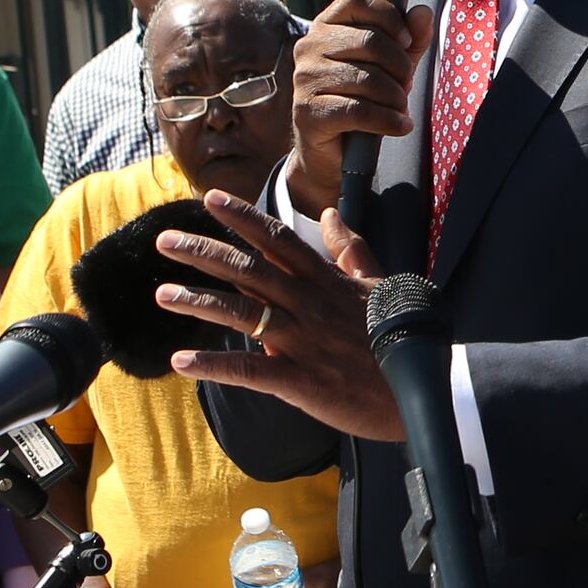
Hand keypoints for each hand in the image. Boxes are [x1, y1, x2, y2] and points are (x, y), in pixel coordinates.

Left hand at [156, 194, 406, 442]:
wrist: (425, 389)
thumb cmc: (402, 337)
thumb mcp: (379, 284)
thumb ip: (351, 249)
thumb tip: (330, 214)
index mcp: (325, 281)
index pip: (278, 239)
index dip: (242, 217)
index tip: (210, 199)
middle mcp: (309, 304)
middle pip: (249, 269)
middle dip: (204, 252)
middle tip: (165, 239)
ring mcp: (303, 341)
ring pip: (242, 314)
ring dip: (199, 302)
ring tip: (162, 295)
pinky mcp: (301, 380)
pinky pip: (249, 370)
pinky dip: (214, 365)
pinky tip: (181, 362)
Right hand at [281, 0, 433, 220]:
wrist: (333, 150)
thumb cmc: (362, 98)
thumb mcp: (391, 65)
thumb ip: (410, 39)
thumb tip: (422, 12)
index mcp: (326, 25)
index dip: (390, 17)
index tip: (405, 41)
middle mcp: (309, 47)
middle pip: (370, 41)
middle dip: (399, 66)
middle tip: (406, 85)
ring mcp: (305, 79)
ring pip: (367, 79)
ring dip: (395, 97)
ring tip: (400, 108)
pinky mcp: (308, 111)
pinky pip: (359, 110)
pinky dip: (388, 120)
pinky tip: (400, 125)